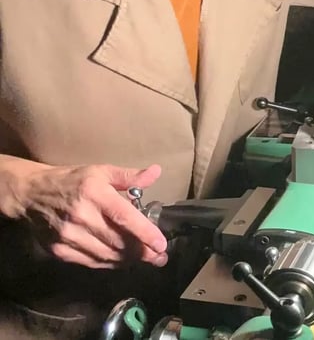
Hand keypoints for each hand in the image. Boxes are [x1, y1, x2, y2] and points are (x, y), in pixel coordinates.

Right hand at [9, 163, 167, 268]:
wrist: (30, 194)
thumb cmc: (71, 181)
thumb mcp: (100, 172)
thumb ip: (129, 176)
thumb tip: (156, 172)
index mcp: (94, 193)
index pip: (125, 217)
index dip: (146, 233)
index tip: (162, 244)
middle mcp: (82, 216)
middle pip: (119, 241)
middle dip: (143, 252)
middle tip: (160, 256)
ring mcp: (69, 236)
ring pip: (107, 256)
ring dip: (129, 260)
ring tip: (145, 259)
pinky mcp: (59, 250)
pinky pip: (92, 263)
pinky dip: (110, 263)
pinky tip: (122, 260)